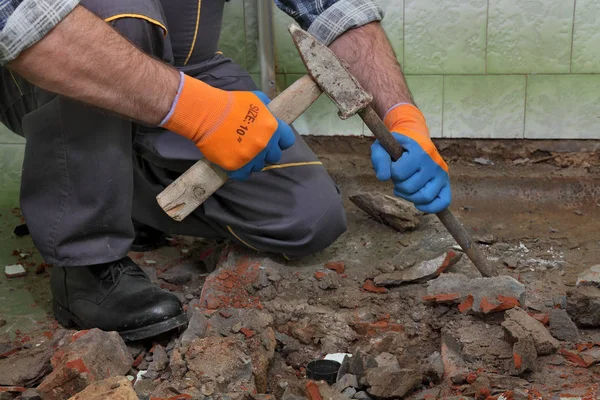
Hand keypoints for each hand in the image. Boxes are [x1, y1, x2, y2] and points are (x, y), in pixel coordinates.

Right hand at [161, 73, 294, 177]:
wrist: (206, 113)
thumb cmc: (229, 103)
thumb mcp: (254, 98)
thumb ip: (266, 107)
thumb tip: (270, 111)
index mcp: (272, 128)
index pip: (287, 141)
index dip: (279, 141)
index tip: (272, 140)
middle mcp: (265, 145)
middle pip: (274, 156)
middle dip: (266, 152)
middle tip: (254, 146)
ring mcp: (251, 157)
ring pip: (259, 167)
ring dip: (252, 161)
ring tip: (240, 153)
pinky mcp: (236, 166)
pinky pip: (244, 175)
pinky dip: (240, 171)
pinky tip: (235, 163)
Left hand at [371, 104, 450, 213]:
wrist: (415, 138)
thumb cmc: (397, 145)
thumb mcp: (382, 146)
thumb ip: (380, 159)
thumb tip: (383, 178)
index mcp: (419, 151)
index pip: (398, 173)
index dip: (390, 171)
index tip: (393, 164)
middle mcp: (434, 162)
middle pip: (409, 188)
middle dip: (398, 184)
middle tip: (399, 176)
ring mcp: (441, 173)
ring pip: (425, 197)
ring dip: (410, 196)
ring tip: (405, 187)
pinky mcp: (445, 183)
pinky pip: (442, 202)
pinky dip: (430, 207)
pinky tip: (417, 203)